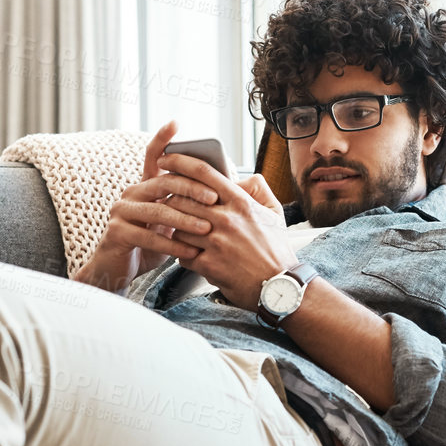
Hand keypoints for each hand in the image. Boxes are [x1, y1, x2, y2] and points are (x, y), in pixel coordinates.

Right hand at [71, 121, 223, 292]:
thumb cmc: (153, 243)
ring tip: (207, 229)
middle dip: (192, 189)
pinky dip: (172, 245)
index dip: (162, 138)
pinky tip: (190, 252)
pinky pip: (147, 236)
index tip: (176, 123)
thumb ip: (189, 203)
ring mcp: (121, 211)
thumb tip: (227, 187)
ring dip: (186, 221)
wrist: (119, 269)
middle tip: (215, 199)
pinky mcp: (117, 232)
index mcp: (146, 185)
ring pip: (158, 210)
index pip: (153, 156)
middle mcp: (131, 193)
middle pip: (164, 182)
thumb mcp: (172, 220)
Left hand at [156, 153, 293, 311]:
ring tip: (177, 230)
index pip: (204, 173)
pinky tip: (189, 254)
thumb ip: (258, 189)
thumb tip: (241, 177)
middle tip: (165, 201)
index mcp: (241, 203)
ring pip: (178, 227)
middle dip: (170, 199)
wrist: (280, 287)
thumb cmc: (276, 250)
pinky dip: (181, 253)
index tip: (166, 158)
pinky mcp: (208, 265)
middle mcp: (227, 219)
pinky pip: (181, 253)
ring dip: (174, 228)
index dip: (181, 161)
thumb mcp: (275, 213)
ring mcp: (216, 242)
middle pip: (182, 199)